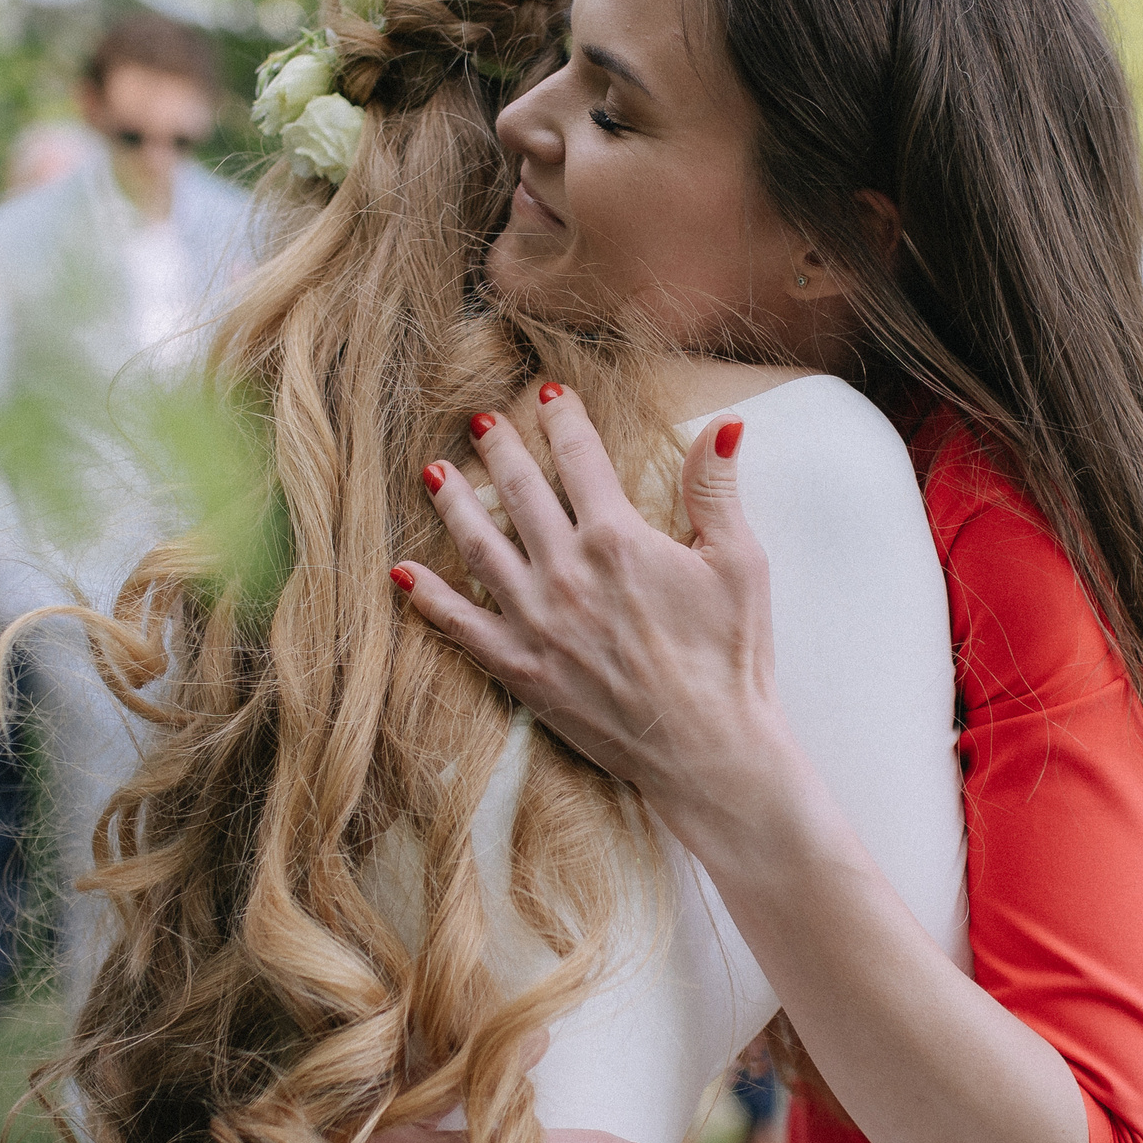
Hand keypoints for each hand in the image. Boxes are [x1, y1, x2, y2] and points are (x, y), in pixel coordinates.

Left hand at [392, 385, 784, 822]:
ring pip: (479, 547)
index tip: (550, 393)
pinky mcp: (521, 668)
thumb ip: (717, 490)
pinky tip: (403, 574)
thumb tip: (725, 425)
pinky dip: (429, 599)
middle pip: (518, 492)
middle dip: (498, 450)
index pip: (580, 459)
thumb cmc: (731, 656)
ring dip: (453, 506)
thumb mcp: (739, 563)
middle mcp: (566, 571)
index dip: (563, 420)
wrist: (707, 748)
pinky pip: (461, 627)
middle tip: (480, 422)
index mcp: (617, 538)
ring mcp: (536, 621)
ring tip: (433, 474)